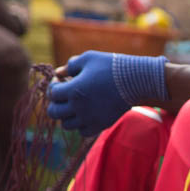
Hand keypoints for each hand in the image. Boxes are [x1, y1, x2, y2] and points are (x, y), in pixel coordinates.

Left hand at [47, 50, 167, 135]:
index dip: (54, 85)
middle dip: (56, 102)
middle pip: (54, 112)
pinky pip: (83, 131)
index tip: (61, 79)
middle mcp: (79, 107)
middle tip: (64, 95)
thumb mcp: (89, 58)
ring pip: (66, 125)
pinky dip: (80, 125)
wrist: (136, 80)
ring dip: (67, 115)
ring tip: (74, 105)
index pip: (52, 93)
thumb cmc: (111, 66)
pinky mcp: (101, 124)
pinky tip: (85, 114)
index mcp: (73, 90)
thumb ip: (70, 65)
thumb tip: (58, 73)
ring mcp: (90, 118)